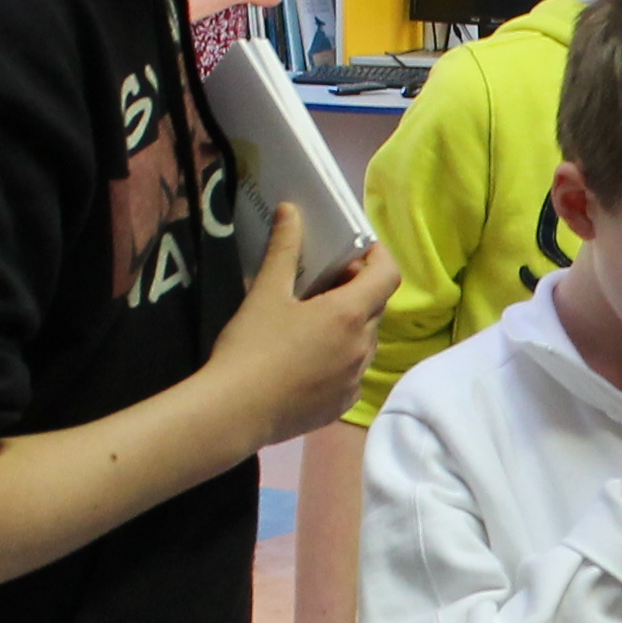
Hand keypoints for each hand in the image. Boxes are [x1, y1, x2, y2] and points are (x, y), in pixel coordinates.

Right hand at [203, 228, 397, 449]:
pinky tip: (308, 358)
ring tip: (314, 320)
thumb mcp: (266, 292)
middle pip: (375, 307)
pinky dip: (340, 358)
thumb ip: (284, 248)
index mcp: (349, 315)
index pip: (388, 275)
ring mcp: (355, 380)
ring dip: (350, 324)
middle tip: (324, 280)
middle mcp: (362, 348)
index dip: (379, 256)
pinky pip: (352, 373)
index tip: (358, 249)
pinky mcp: (342, 405)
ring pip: (365, 341)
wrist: (234, 412)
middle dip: (358, 288)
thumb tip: (291, 210)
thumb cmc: (250, 347)